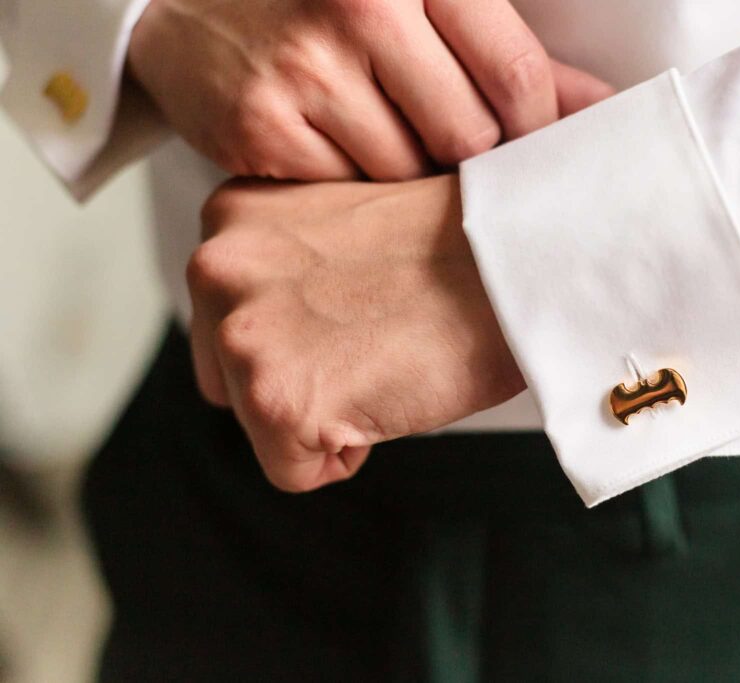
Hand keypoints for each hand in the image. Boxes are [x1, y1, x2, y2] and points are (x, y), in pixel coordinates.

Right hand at [128, 0, 612, 180]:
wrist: (188, 6)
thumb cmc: (320, 4)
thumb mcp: (416, 3)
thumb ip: (504, 51)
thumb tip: (594, 106)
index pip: (514, 75)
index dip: (538, 131)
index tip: (534, 149)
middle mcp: (361, 9)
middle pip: (469, 137)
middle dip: (472, 158)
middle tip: (455, 151)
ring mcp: (306, 71)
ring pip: (410, 174)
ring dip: (411, 174)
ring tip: (384, 137)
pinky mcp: (263, 129)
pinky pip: (349, 194)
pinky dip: (354, 187)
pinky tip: (336, 148)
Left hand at [188, 175, 524, 491]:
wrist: (518, 264)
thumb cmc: (460, 249)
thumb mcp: (340, 230)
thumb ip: (287, 267)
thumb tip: (284, 327)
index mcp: (234, 216)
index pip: (228, 319)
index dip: (302, 338)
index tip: (358, 318)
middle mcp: (218, 266)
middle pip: (230, 377)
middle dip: (299, 380)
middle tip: (374, 344)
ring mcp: (243, 333)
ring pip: (259, 424)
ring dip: (325, 413)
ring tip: (385, 361)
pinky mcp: (277, 398)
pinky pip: (293, 470)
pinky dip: (346, 453)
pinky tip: (389, 395)